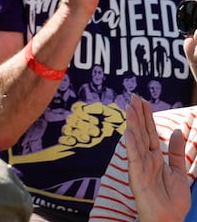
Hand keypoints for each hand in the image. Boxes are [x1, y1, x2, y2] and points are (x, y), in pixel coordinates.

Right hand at [126, 95, 191, 221]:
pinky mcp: (137, 177)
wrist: (169, 219)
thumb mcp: (179, 172)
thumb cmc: (173, 200)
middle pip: (141, 133)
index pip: (149, 133)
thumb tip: (175, 131)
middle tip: (134, 97)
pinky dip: (131, 146)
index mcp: (155, 158)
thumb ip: (175, 152)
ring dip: (132, 125)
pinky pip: (134, 159)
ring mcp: (140, 167)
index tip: (143, 101)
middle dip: (138, 115)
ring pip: (136, 142)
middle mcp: (145, 160)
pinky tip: (128, 133)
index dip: (147, 117)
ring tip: (130, 109)